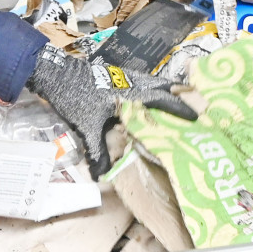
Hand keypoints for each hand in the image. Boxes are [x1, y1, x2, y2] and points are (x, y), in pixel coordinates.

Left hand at [23, 47, 194, 177]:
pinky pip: (143, 82)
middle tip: (195, 109)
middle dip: (180, 96)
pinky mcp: (117, 76)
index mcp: (131, 92)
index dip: (180, 108)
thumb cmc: (74, 98)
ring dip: (166, 93)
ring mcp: (125, 76)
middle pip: (163, 86)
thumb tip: (102, 176)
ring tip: (179, 105)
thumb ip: (98, 151)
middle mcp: (133, 81)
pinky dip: (153, 90)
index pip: (163, 99)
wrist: (56, 74)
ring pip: (153, 82)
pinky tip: (151, 103)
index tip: (196, 117)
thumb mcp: (87, 128)